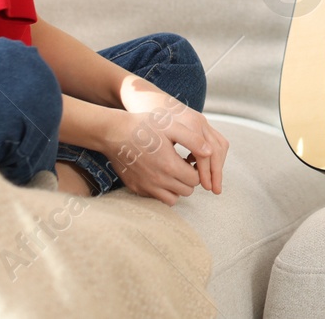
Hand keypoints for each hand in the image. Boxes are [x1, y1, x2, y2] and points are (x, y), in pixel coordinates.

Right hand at [108, 84, 228, 204]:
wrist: (114, 132)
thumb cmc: (145, 126)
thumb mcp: (172, 127)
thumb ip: (193, 140)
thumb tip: (210, 152)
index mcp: (169, 166)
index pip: (195, 179)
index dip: (197, 169)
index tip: (191, 159)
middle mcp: (157, 181)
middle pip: (186, 191)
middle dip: (189, 179)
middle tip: (183, 164)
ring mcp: (145, 187)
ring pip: (172, 199)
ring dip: (176, 187)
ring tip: (172, 170)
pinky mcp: (135, 188)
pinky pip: (155, 197)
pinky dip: (161, 190)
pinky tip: (159, 173)